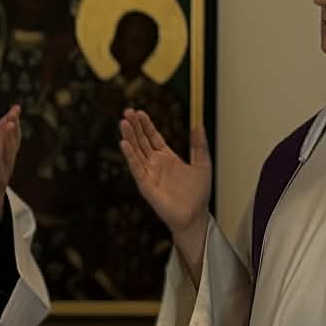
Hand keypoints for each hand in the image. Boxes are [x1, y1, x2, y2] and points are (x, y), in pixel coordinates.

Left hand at [0, 105, 21, 224]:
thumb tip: (2, 125)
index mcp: (4, 156)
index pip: (9, 136)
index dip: (12, 121)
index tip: (16, 107)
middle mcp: (5, 162)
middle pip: (9, 141)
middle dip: (12, 126)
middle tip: (15, 112)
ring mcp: (0, 171)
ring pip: (4, 151)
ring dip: (7, 137)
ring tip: (9, 123)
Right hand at [118, 110, 212, 272]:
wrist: (195, 215)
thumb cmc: (198, 194)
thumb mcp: (203, 164)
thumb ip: (199, 145)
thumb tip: (198, 125)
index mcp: (167, 158)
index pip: (153, 137)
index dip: (146, 125)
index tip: (140, 112)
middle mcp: (155, 164)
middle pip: (142, 141)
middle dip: (134, 127)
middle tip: (127, 111)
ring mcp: (149, 174)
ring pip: (136, 151)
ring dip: (129, 137)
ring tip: (123, 122)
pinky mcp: (145, 185)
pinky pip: (136, 168)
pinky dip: (130, 156)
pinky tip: (124, 143)